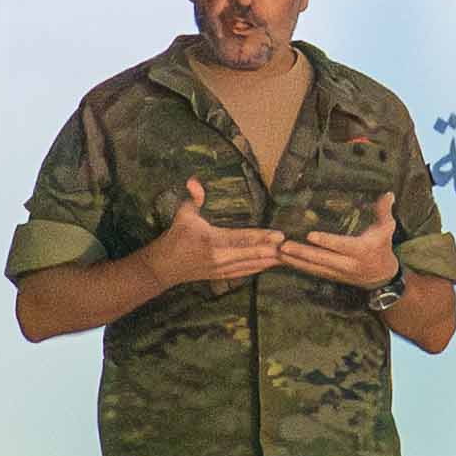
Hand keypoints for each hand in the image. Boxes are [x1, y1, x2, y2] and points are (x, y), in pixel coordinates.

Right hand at [145, 186, 285, 292]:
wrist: (162, 267)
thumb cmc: (174, 238)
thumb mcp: (183, 215)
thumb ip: (193, 198)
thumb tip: (195, 180)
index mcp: (213, 242)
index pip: (243, 238)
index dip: (262, 237)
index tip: (280, 235)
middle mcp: (220, 258)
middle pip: (252, 254)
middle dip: (273, 251)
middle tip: (293, 248)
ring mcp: (222, 269)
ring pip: (251, 266)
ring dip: (269, 262)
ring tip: (288, 257)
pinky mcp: (221, 276)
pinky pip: (244, 273)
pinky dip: (258, 269)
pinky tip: (269, 265)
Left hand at [277, 191, 401, 288]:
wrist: (381, 278)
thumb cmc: (382, 248)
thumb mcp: (387, 229)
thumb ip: (384, 211)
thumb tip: (388, 193)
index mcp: (360, 250)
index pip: (341, 246)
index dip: (326, 241)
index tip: (310, 236)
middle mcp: (347, 264)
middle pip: (321, 259)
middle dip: (301, 253)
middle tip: (283, 246)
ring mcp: (337, 272)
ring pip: (312, 267)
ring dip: (294, 261)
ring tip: (277, 252)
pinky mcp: (329, 276)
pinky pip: (311, 271)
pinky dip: (297, 266)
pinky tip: (283, 260)